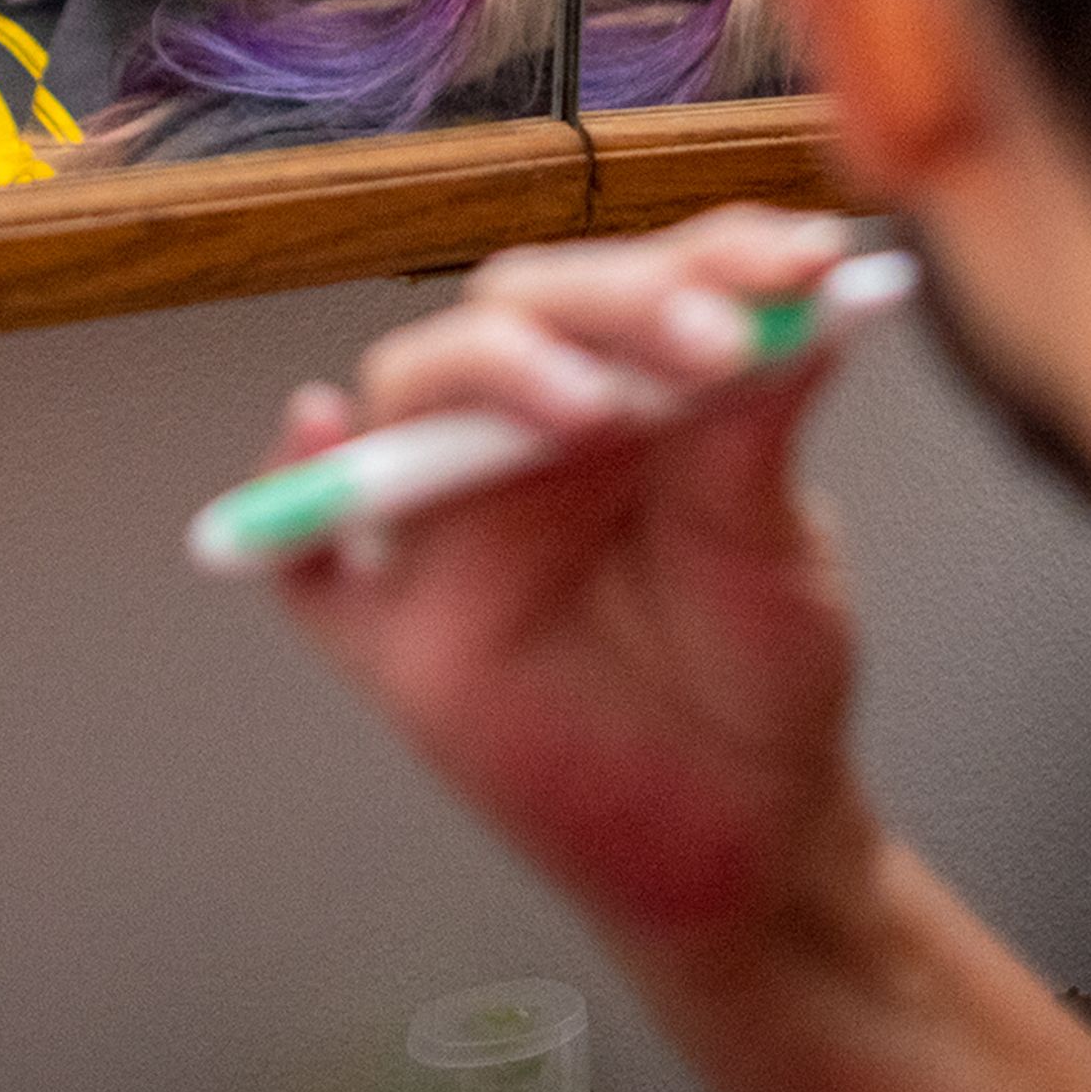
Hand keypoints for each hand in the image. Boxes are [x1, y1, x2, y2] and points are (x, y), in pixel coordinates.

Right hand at [270, 205, 884, 957]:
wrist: (745, 834)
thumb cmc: (755, 678)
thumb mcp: (780, 550)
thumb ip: (757, 434)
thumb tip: (798, 307)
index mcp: (621, 395)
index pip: (627, 284)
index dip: (700, 257)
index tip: (794, 267)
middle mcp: (519, 437)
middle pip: (511, 314)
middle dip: (609, 308)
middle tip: (713, 345)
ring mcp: (447, 526)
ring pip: (407, 393)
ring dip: (484, 372)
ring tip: (585, 406)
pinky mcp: (393, 630)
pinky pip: (305, 552)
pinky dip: (292, 485)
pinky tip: (321, 433)